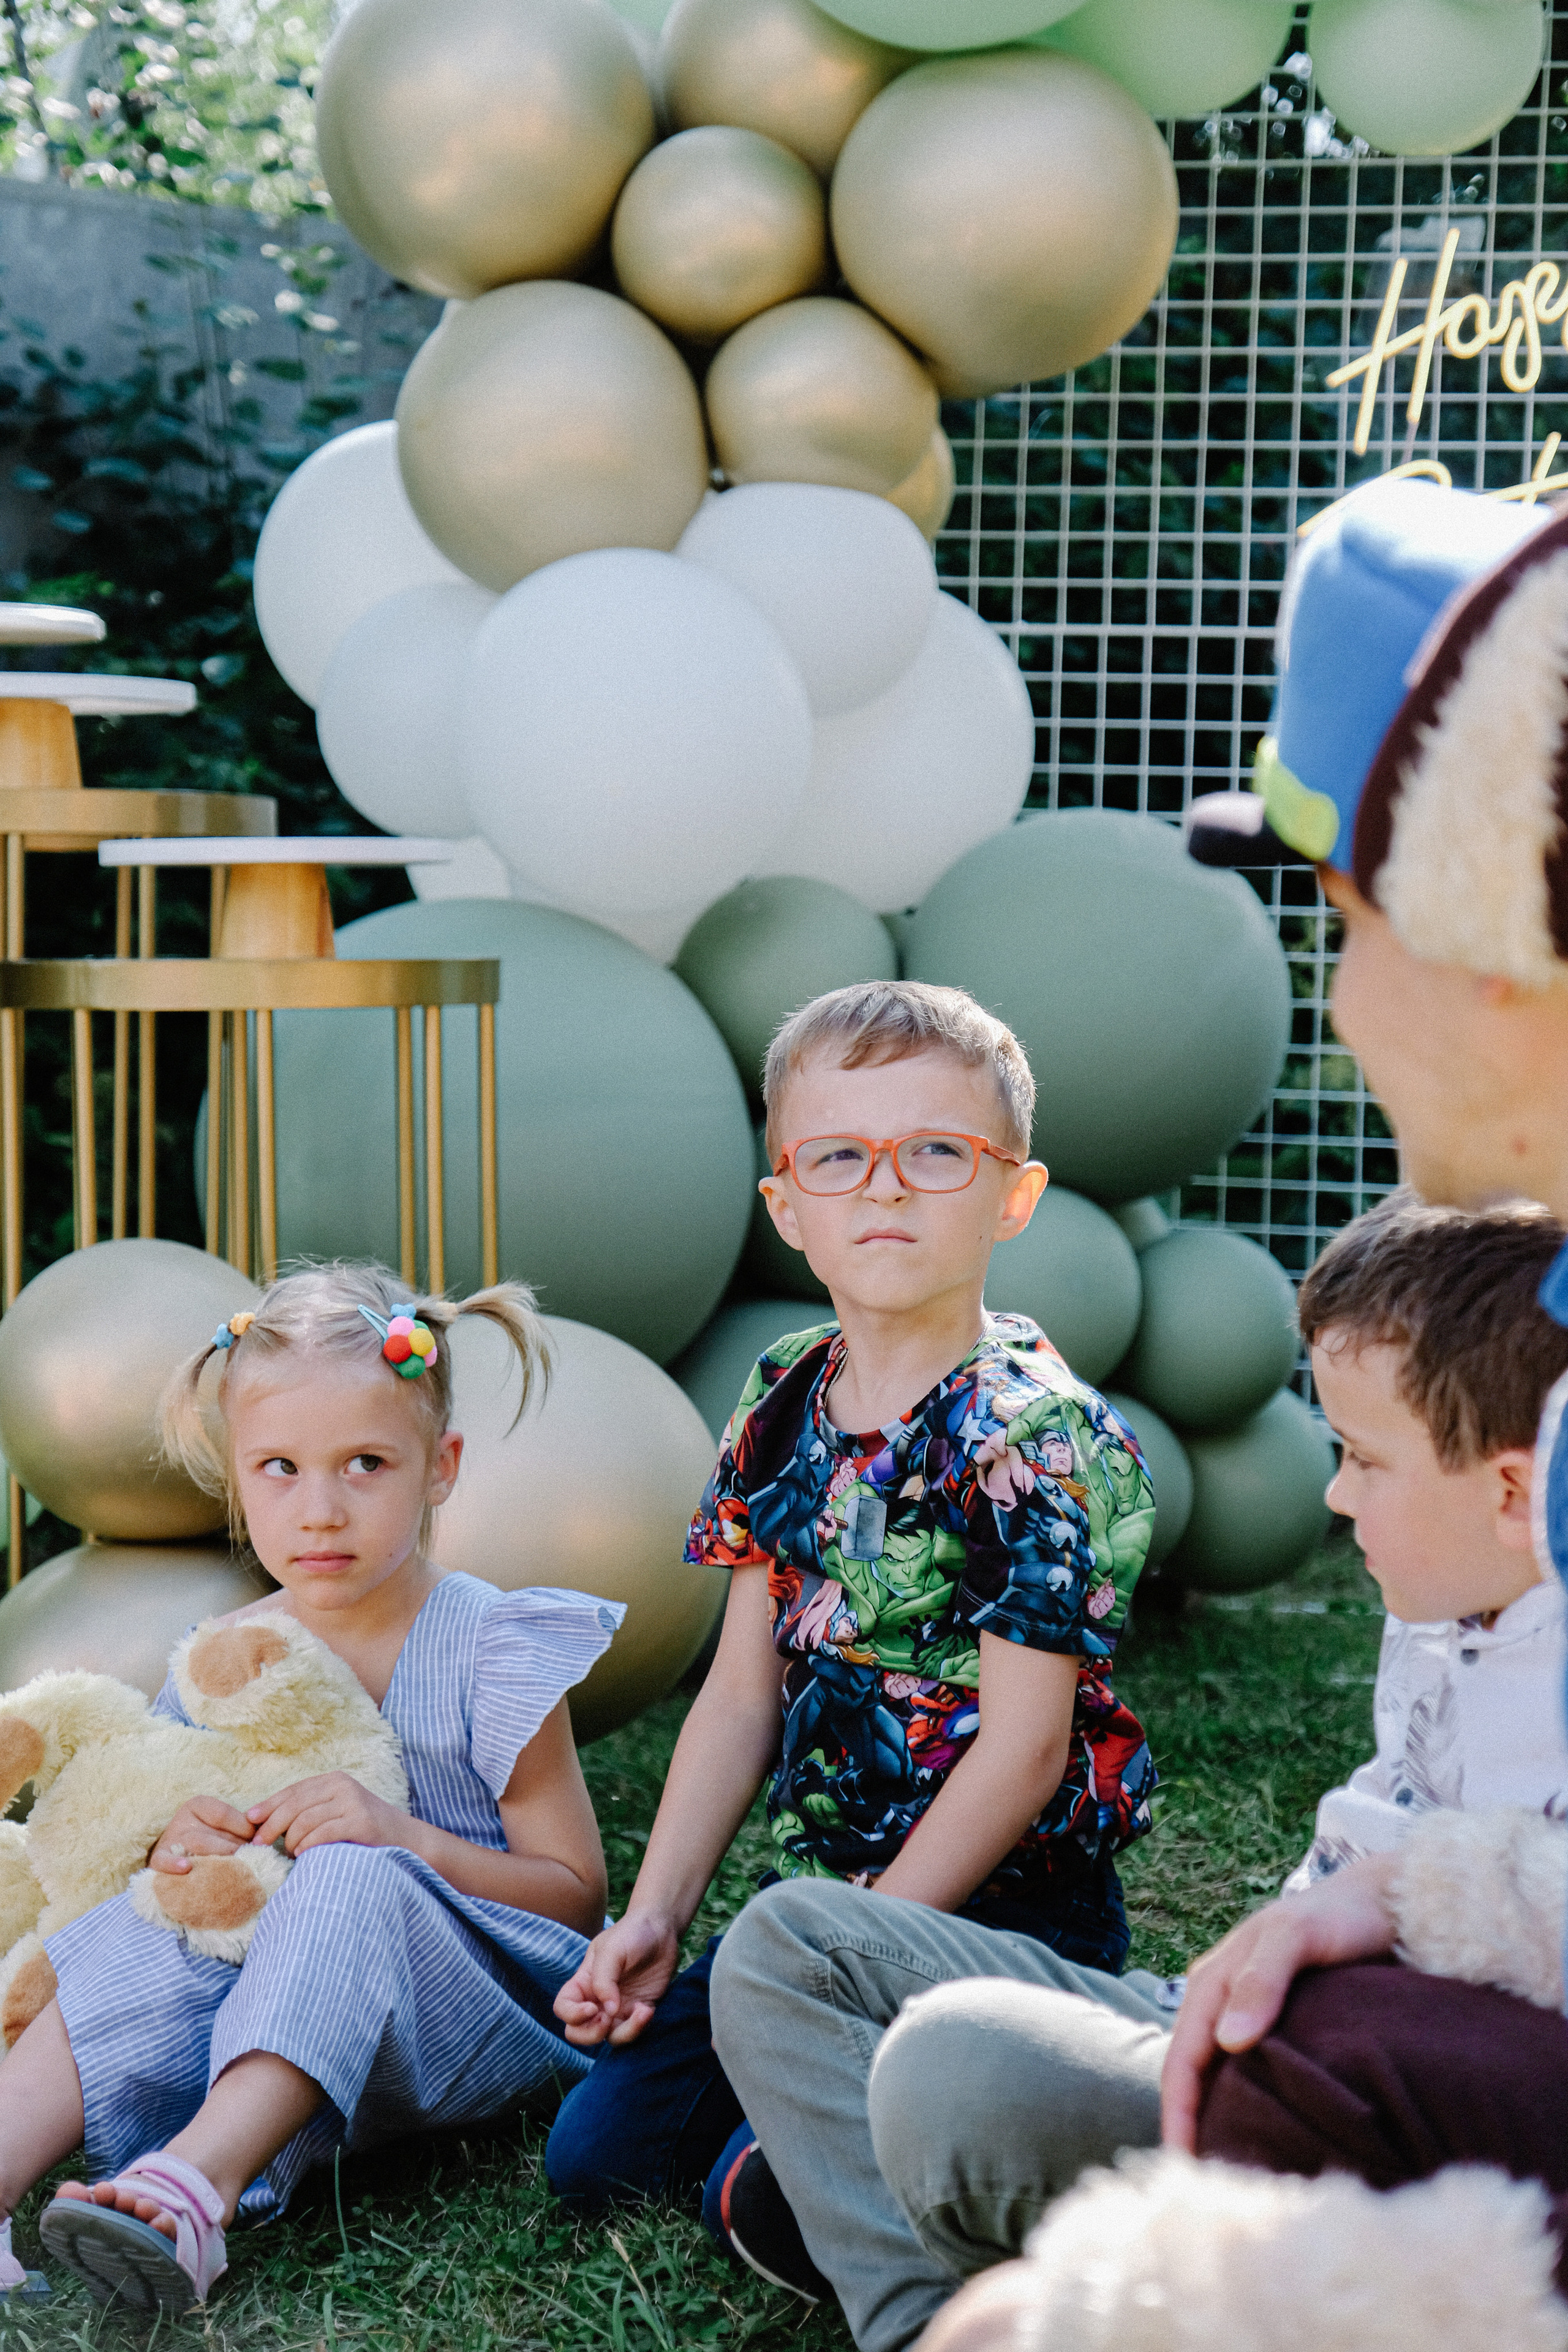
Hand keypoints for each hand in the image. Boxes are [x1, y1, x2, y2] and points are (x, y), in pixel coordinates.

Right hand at [148, 1795, 253, 1873]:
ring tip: (232, 1870)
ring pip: (196, 1846)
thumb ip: (241, 1826)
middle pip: (212, 1834)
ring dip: (217, 1860)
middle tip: (248, 1862)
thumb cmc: (207, 1840)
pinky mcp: (157, 1859)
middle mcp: (182, 1820)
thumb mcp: (220, 1827)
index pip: (223, 1814)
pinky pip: (163, 1861)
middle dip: (233, 1849)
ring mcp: (170, 1840)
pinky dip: (174, 1865)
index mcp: (198, 1805)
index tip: (256, 1842)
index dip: (243, 1829)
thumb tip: (266, 1831)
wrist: (174, 1856)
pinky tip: (186, 1869)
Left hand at [245, 1772, 408, 1855]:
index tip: (250, 1821)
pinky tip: (303, 1855)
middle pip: (295, 1804)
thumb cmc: (364, 1831)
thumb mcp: (337, 1811)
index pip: (293, 1791)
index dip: (269, 1805)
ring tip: (291, 1853)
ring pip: (305, 1820)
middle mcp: (343, 1786)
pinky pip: (322, 1834)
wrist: (407, 1840)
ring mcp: (353, 1802)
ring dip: (291, 1840)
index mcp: (335, 1780)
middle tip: (259, 1844)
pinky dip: (308, 1846)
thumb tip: (264, 1822)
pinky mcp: (361, 1822)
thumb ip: (309, 1811)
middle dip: (272, 1825)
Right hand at [553, 1910, 680, 2047]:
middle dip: (590, 2035)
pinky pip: (632, 2032)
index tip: (592, 2008)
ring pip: (608, 2038)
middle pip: (578, 2032)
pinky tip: (647, 2009)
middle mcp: (597, 1999)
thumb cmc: (631, 1934)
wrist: (662, 1929)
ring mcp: (618, 2008)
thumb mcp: (611, 1950)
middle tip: (608, 2019)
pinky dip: (639, 2028)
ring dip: (624, 2033)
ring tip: (642, 2011)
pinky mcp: (639, 2012)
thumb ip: (604, 1980)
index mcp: (583, 1982)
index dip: (572, 2015)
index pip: (563, 2008)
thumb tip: (608, 2012)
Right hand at [1160, 1852, 1398, 2151]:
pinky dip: (1242, 2103)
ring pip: (1216, 2074)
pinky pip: (1246, 2071)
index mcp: (1212, 1980)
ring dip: (1214, 2117)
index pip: (1181, 2058)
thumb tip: (1228, 2041)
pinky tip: (1260, 2130)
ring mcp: (1247, 2011)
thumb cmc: (1340, 1916)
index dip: (1177, 2112)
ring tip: (1229, 2169)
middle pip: (1192, 2072)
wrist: (1386, 1901)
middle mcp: (1221, 1998)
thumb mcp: (1296, 1937)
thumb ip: (1261, 1981)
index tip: (1186, 2166)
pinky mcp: (1276, 2022)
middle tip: (1206, 2187)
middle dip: (1189, 2124)